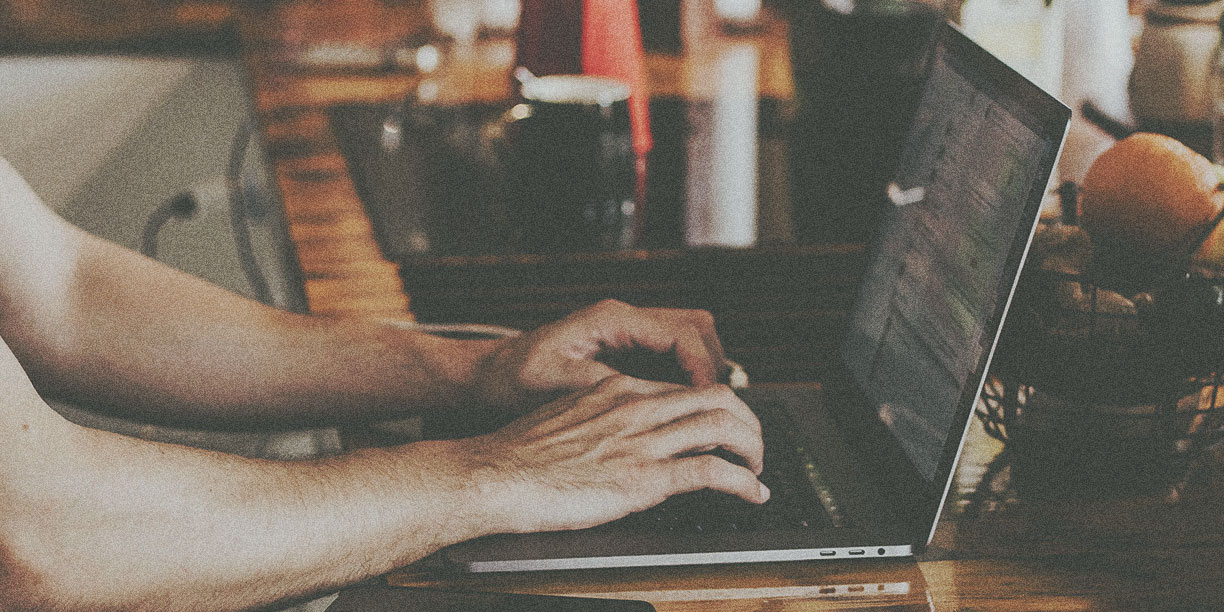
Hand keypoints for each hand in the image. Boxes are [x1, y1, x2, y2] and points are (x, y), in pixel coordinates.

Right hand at [447, 375, 767, 534]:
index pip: (683, 388)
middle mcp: (635, 407)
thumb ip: (598, 419)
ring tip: (760, 468)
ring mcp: (642, 441)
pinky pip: (712, 472)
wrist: (494, 474)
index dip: (715, 406)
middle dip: (748, 420)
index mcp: (615, 390)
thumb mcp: (563, 419)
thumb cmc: (516, 455)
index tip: (725, 425)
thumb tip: (617, 436)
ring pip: (723, 426)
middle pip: (716, 396)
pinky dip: (744, 483)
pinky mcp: (644, 478)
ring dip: (754, 448)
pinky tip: (753, 494)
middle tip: (754, 445)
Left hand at [471, 300, 726, 409]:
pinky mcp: (625, 350)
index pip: (681, 333)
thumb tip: (652, 399)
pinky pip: (671, 356)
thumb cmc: (514, 380)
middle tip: (718, 408)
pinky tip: (681, 412)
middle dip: (714, 365)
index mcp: (611, 320)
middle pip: (696, 328)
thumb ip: (606, 387)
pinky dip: (685, 379)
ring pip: (689, 339)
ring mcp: (627, 332)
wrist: (487, 378)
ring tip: (706, 412)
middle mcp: (624, 319)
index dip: (703, 368)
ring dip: (703, 371)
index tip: (710, 402)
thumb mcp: (557, 386)